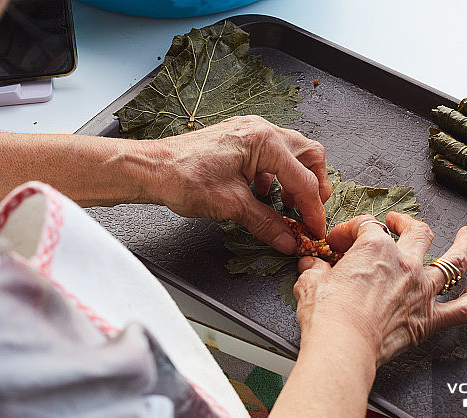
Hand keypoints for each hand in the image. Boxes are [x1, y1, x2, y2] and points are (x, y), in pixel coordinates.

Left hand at [150, 115, 329, 253]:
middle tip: (309, 212)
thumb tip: (288, 239)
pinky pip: (270, 153)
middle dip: (313, 186)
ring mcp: (249, 131)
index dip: (313, 210)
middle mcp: (261, 130)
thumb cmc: (183, 177)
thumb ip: (266, 223)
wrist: (152, 169)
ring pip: (291, 152)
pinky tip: (262, 192)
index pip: (304, 180)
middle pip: (308, 155)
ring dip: (295, 179)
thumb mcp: (232, 206)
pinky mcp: (239, 139)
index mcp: (264, 142)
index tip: (314, 228)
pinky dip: (275, 174)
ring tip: (286, 205)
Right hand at [293, 212, 466, 365]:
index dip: (349, 231)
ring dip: (463, 246)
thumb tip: (311, 266)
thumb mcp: (310, 283)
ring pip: (453, 261)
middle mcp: (405, 264)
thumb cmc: (327, 317)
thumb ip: (314, 270)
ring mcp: (422, 290)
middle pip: (416, 232)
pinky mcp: (429, 319)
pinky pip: (463, 308)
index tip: (338, 242)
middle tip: (399, 222)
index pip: (365, 226)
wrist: (342, 346)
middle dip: (406, 222)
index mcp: (375, 248)